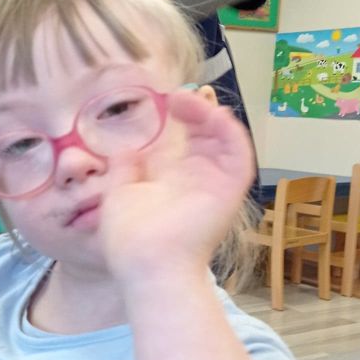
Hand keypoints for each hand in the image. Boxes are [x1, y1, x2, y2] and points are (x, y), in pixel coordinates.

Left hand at [99, 90, 254, 277]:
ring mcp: (215, 184)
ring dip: (211, 115)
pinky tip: (213, 113)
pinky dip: (230, 130)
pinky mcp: (230, 190)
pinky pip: (239, 154)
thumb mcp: (119, 193)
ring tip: (190, 99)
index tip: (167, 99)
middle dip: (197, 111)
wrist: (145, 264)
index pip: (183, 142)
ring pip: (225, 140)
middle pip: (207, 136)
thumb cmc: (129, 238)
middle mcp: (197, 180)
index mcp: (172, 182)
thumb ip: (125, 169)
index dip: (180, 118)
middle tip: (179, 95)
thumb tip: (124, 147)